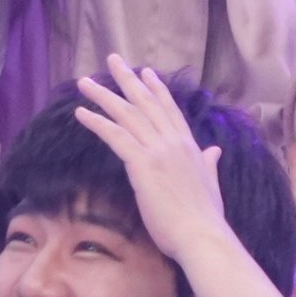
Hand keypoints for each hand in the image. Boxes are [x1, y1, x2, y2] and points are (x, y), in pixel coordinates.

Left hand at [73, 55, 295, 296]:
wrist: (202, 236)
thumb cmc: (205, 219)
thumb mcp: (210, 184)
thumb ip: (209, 163)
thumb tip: (214, 150)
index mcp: (189, 146)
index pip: (169, 110)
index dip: (155, 89)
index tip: (145, 72)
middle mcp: (173, 141)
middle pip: (145, 102)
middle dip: (127, 79)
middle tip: (112, 60)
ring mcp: (158, 150)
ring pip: (126, 114)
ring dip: (103, 95)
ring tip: (84, 82)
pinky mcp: (142, 163)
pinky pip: (114, 135)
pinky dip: (96, 122)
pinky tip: (80, 113)